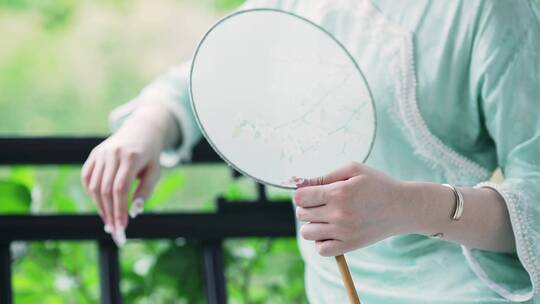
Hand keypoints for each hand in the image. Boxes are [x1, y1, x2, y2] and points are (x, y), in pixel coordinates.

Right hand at [81, 104, 174, 244]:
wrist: (141, 130)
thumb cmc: (150, 155)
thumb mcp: (154, 172)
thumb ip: (145, 191)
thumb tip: (133, 212)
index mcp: (131, 157)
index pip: (120, 188)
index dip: (119, 209)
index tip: (122, 227)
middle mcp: (112, 153)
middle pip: (106, 190)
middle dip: (109, 213)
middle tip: (114, 230)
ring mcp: (100, 153)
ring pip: (94, 186)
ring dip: (100, 207)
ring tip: (109, 221)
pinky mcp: (93, 155)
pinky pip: (87, 178)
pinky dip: (92, 194)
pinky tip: (101, 205)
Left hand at [294, 162, 411, 255]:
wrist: (403, 207)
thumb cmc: (378, 184)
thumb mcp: (353, 170)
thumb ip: (325, 176)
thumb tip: (299, 183)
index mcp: (338, 192)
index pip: (300, 197)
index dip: (302, 194)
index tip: (312, 193)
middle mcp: (339, 213)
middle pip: (302, 214)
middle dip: (307, 207)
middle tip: (322, 204)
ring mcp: (344, 232)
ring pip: (307, 233)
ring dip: (311, 225)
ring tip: (325, 219)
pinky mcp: (350, 246)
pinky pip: (321, 250)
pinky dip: (321, 242)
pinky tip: (330, 232)